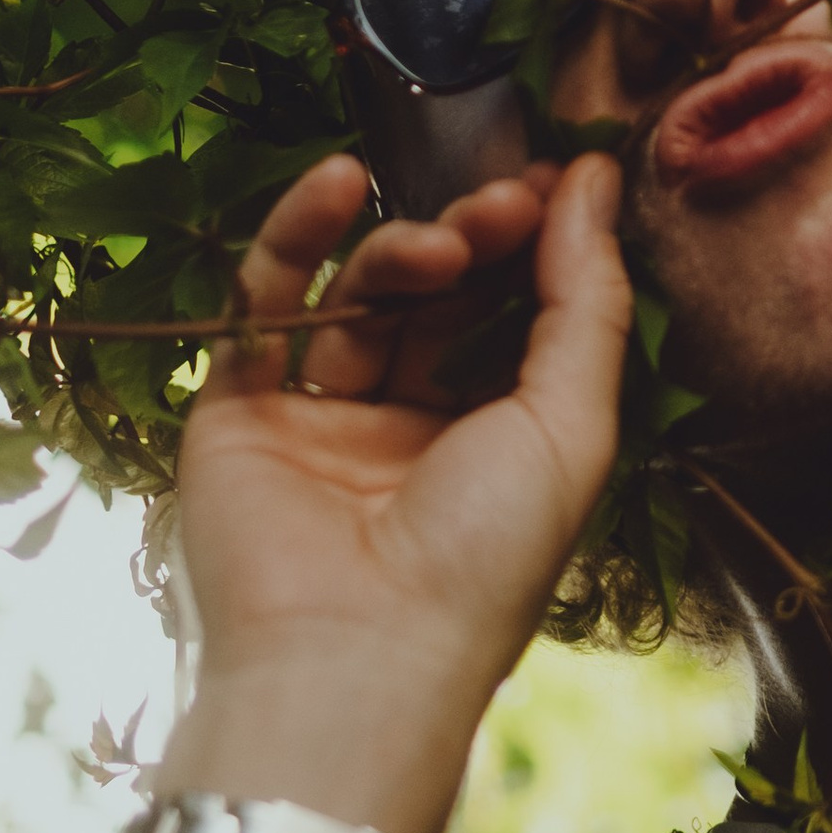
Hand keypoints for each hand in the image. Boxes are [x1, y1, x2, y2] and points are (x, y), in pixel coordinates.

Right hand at [162, 151, 629, 832]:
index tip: (556, 179)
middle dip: (475, 241)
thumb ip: (586, 299)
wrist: (358, 653)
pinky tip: (334, 184)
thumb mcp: (572, 423)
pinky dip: (293, 238)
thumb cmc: (486, 556)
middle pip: (436, 298)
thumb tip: (593, 179)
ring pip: (356, 295)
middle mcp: (403, 424)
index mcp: (490, 438)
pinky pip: (261, 306)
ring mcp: (317, 415)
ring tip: (441, 241)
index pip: (508, 312)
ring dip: (402, 245)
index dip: (532, 245)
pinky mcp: (238, 411)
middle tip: (505, 203)